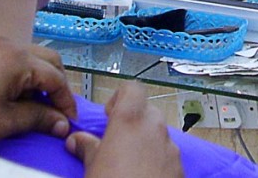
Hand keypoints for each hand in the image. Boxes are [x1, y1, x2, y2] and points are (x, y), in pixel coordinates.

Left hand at [0, 38, 75, 146]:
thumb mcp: (4, 122)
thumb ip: (37, 118)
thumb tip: (60, 124)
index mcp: (18, 59)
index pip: (56, 77)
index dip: (65, 101)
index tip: (68, 120)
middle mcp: (8, 44)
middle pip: (48, 60)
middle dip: (56, 85)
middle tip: (57, 111)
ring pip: (30, 57)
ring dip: (38, 78)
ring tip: (35, 106)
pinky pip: (11, 57)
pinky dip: (20, 73)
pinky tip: (13, 95)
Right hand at [67, 82, 182, 177]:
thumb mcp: (91, 168)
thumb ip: (86, 148)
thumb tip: (77, 141)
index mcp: (130, 120)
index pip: (131, 89)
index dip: (119, 98)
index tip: (109, 116)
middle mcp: (154, 128)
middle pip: (146, 110)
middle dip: (132, 123)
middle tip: (115, 142)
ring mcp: (170, 148)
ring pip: (158, 134)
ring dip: (144, 142)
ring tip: (127, 164)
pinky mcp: (179, 168)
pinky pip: (167, 155)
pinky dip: (156, 160)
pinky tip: (142, 177)